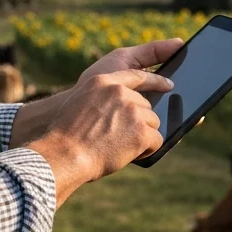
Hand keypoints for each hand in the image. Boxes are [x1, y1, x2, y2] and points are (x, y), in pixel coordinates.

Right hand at [9, 38, 183, 148]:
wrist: (63, 156)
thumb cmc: (66, 137)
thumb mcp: (80, 105)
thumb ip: (101, 100)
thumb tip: (121, 107)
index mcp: (102, 82)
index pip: (136, 75)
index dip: (155, 80)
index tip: (168, 84)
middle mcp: (119, 92)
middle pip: (146, 105)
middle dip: (138, 122)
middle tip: (120, 137)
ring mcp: (132, 110)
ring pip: (152, 123)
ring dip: (142, 136)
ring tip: (120, 147)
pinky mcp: (141, 131)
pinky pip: (156, 140)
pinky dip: (147, 150)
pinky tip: (131, 155)